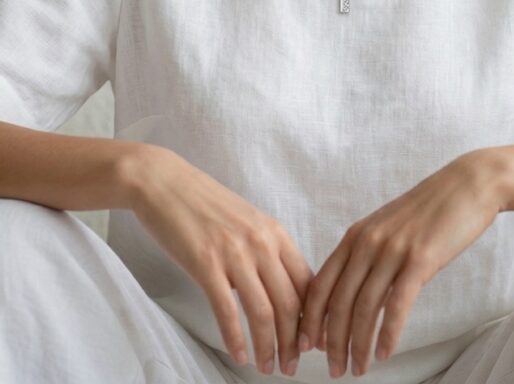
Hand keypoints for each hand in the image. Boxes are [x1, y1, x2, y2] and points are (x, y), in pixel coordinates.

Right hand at [127, 145, 314, 376]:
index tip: (313, 342)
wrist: (165, 183)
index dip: (314, 318)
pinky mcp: (205, 263)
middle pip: (290, 303)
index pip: (308, 282)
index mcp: (275, 232)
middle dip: (294, 342)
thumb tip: (282, 289)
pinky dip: (236, 339)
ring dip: (269, 347)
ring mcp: (234, 252)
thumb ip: (267, 250)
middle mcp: (261, 241)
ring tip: (267, 367)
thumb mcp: (248, 221)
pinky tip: (239, 355)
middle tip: (291, 366)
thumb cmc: (205, 204)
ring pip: (264, 312)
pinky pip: (227, 311)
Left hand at [298, 151, 504, 377]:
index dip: (310, 318)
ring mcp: (392, 250)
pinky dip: (387, 334)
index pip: (321, 283)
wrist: (466, 185)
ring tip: (358, 369)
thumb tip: (352, 292)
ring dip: (358, 345)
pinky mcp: (419, 259)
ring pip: (364, 308)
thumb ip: (366, 254)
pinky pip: (396, 305)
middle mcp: (367, 242)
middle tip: (333, 371)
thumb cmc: (428, 211)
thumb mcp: (387, 227)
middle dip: (331, 341)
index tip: (306, 346)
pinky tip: (384, 353)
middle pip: (338, 301)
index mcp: (355, 235)